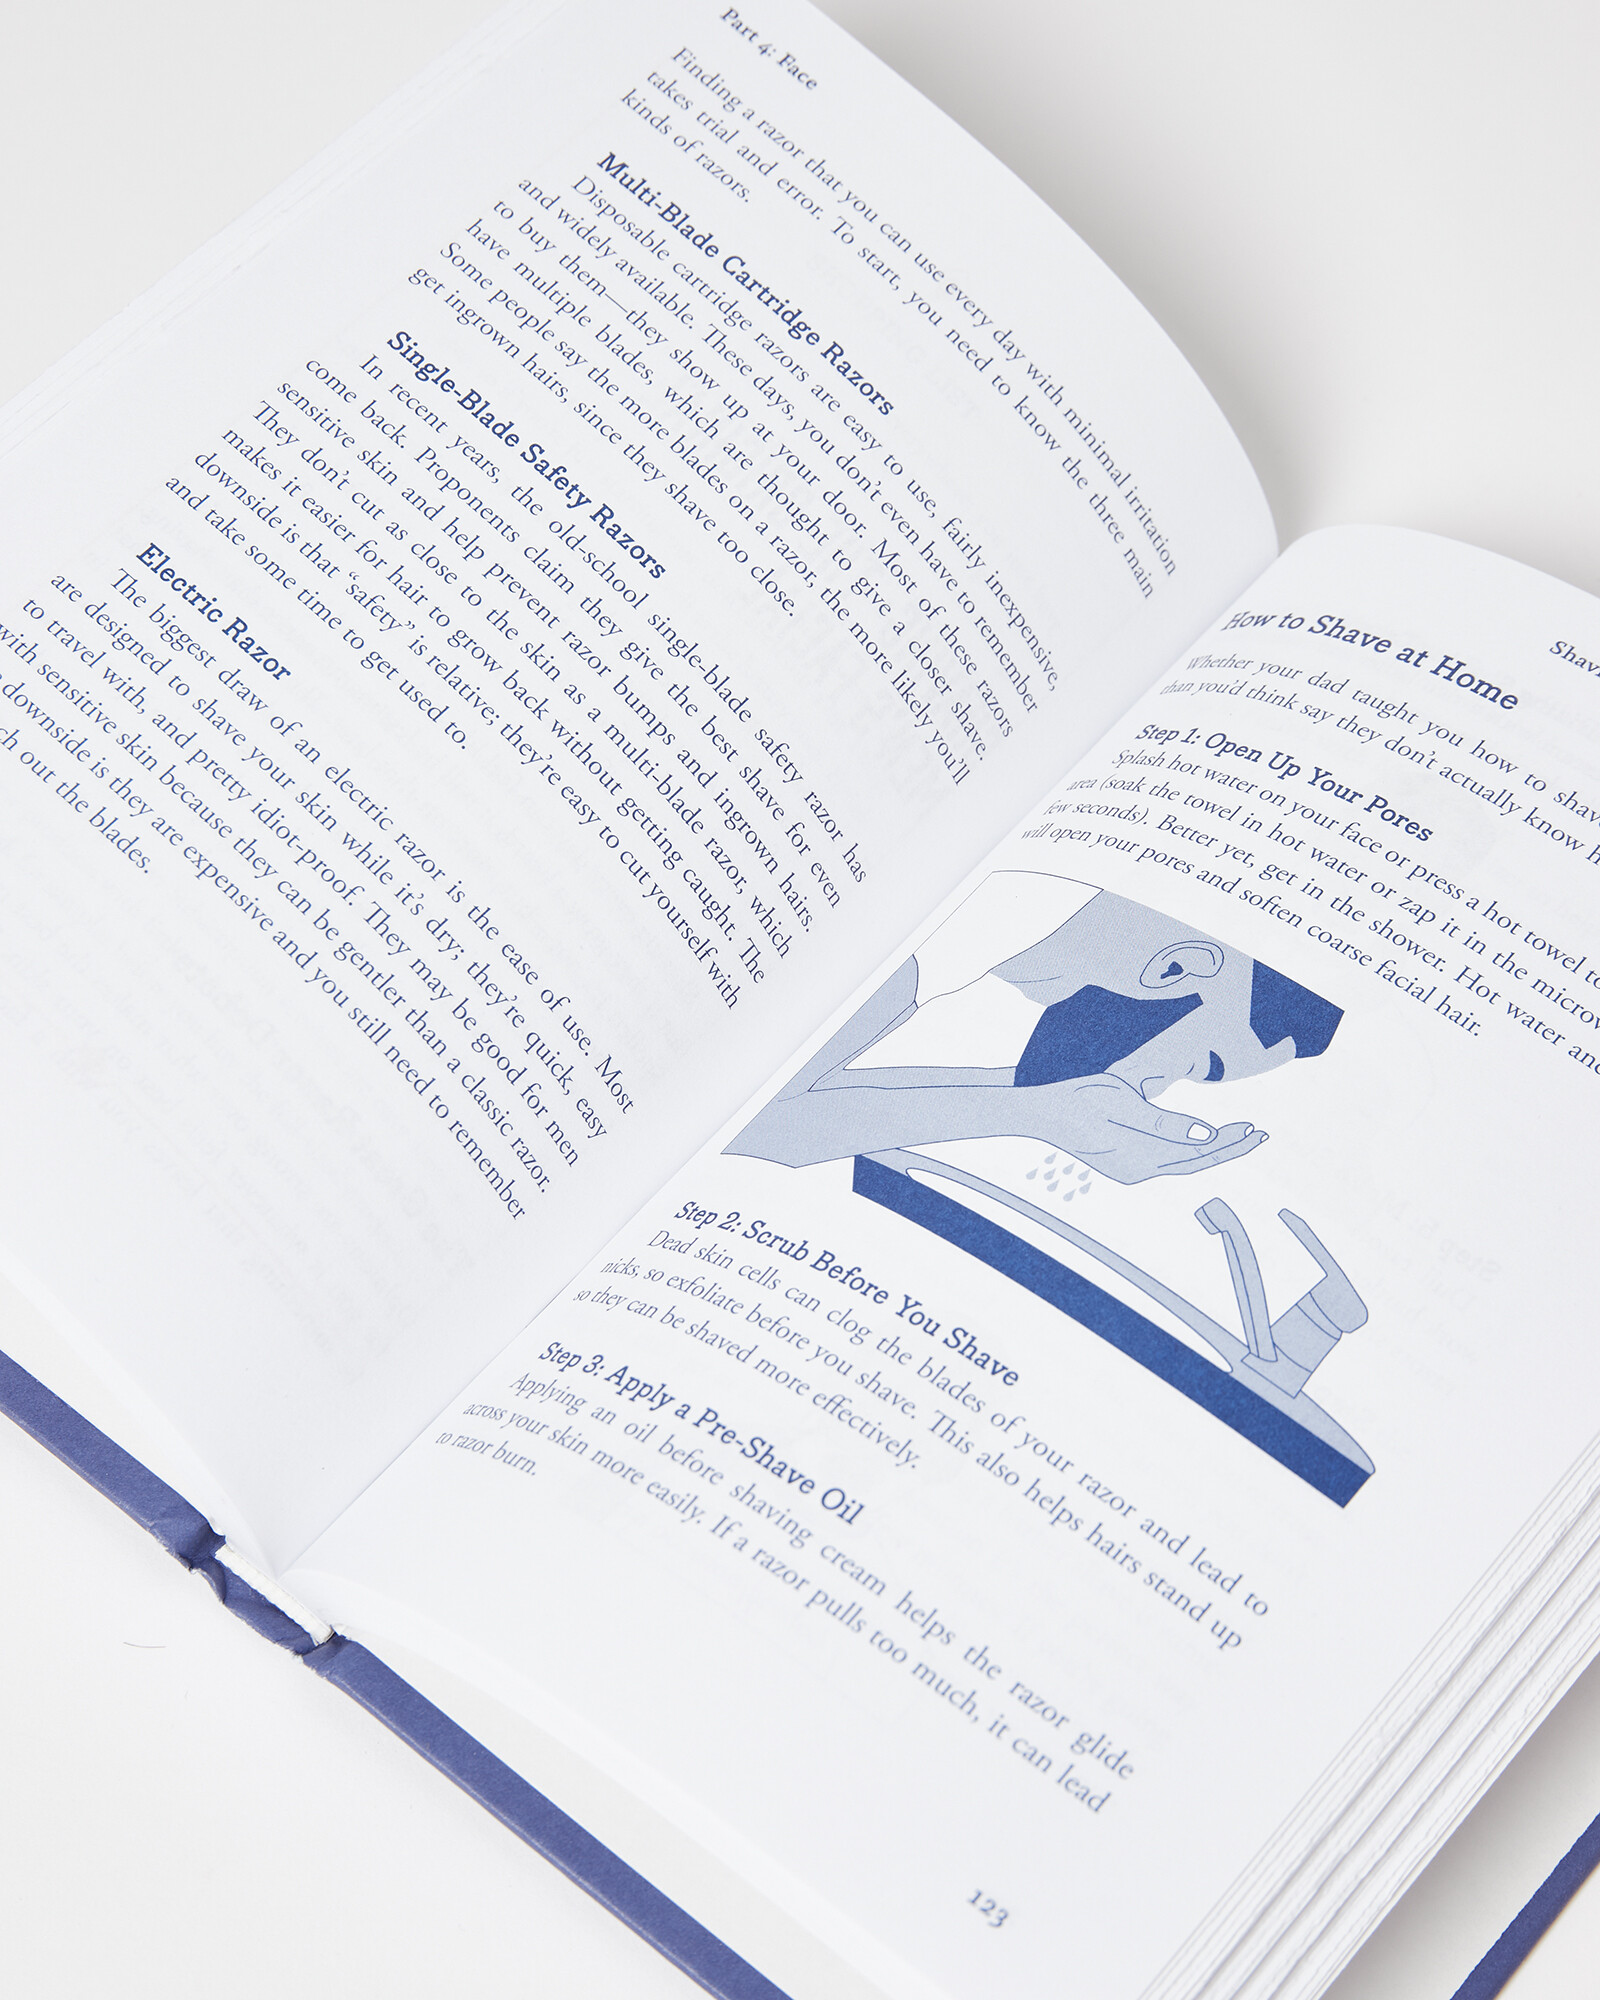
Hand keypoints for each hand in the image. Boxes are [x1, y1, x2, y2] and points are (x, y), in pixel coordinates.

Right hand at [1018, 1074, 1265, 1183]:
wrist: (1039, 1109)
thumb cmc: (1078, 1098)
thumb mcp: (1123, 1102)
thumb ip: (1165, 1123)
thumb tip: (1206, 1135)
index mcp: (1141, 1158)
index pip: (1198, 1153)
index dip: (1229, 1144)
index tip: (1254, 1131)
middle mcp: (1138, 1171)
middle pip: (1194, 1161)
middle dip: (1227, 1147)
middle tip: (1258, 1133)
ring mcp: (1129, 1169)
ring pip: (1180, 1161)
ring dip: (1209, 1147)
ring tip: (1237, 1133)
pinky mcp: (1122, 1161)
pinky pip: (1164, 1159)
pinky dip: (1187, 1149)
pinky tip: (1198, 1139)